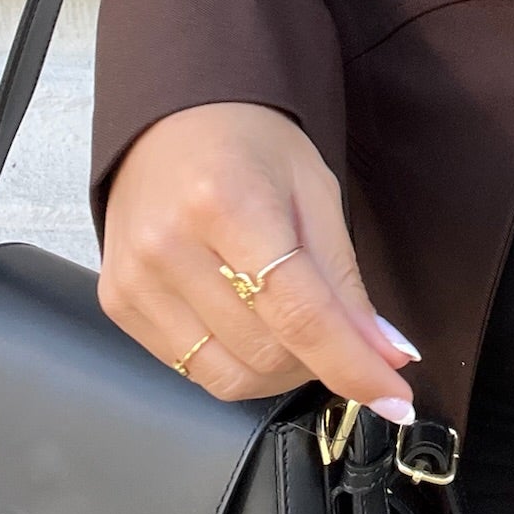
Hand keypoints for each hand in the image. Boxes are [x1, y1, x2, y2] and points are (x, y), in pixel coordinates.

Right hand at [98, 101, 417, 413]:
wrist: (172, 118)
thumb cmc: (249, 145)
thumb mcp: (316, 192)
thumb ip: (346, 281)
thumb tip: (384, 355)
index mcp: (227, 203)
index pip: (300, 314)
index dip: (353, 365)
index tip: (395, 396)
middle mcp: (169, 245)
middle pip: (267, 353)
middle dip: (320, 360)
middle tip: (339, 333)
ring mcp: (135, 279)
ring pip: (229, 376)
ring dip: (280, 371)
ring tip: (292, 327)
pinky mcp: (117, 303)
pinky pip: (191, 369)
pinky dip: (235, 362)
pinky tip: (246, 321)